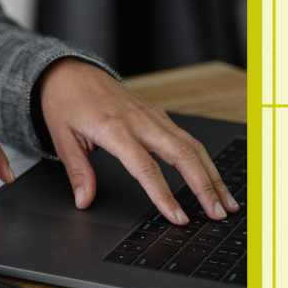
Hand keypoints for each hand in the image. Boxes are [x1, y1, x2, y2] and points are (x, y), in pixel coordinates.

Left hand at [38, 58, 239, 222]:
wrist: (71, 71)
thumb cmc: (66, 102)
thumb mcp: (62, 138)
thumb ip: (77, 172)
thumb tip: (84, 200)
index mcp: (114, 128)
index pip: (145, 168)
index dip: (164, 195)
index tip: (178, 217)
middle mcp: (140, 120)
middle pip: (182, 155)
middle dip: (204, 186)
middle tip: (217, 214)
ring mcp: (153, 116)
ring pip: (192, 146)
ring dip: (212, 175)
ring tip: (226, 202)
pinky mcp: (159, 115)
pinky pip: (187, 139)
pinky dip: (204, 161)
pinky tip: (213, 178)